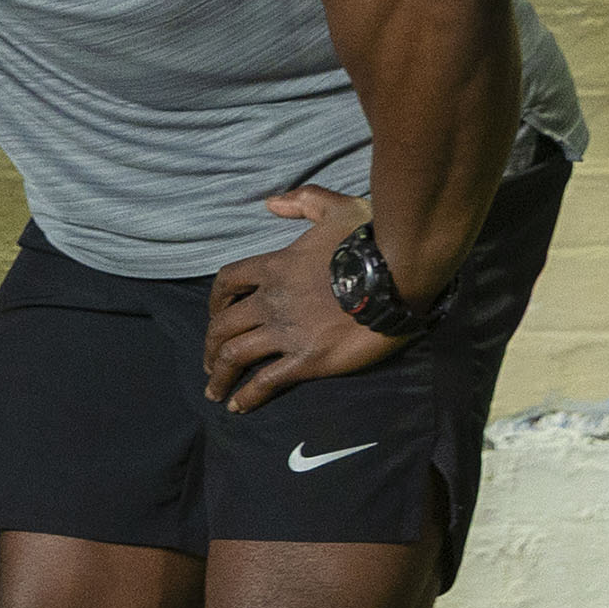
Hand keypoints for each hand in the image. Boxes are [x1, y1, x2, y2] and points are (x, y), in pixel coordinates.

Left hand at [205, 187, 401, 409]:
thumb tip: (272, 203)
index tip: (216, 315)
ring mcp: (287, 331)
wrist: (399, 274)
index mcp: (274, 267)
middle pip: (223, 326)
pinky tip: (239, 406)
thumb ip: (303, 201)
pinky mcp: (308, 359)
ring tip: (215, 392)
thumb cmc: (372, 239)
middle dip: (210, 346)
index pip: (227, 283)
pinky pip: (267, 380)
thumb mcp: (336, 207)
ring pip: (235, 355)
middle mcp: (272, 301)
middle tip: (209, 363)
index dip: (216, 301)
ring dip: (219, 374)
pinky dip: (248, 396)